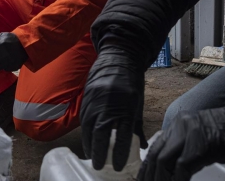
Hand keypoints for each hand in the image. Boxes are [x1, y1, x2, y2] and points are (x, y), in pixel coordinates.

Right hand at [81, 47, 146, 171]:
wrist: (119, 57)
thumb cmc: (132, 82)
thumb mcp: (138, 104)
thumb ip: (137, 126)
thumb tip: (140, 147)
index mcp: (126, 106)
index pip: (122, 136)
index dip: (120, 153)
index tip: (118, 166)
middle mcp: (109, 105)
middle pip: (101, 134)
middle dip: (100, 153)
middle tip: (99, 166)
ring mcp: (95, 101)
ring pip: (89, 128)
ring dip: (89, 145)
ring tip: (92, 157)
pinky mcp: (87, 98)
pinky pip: (83, 120)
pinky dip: (85, 133)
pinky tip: (87, 142)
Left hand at [138, 104, 224, 180]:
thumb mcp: (205, 137)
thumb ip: (186, 147)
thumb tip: (173, 169)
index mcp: (180, 123)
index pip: (156, 147)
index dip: (148, 167)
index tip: (144, 180)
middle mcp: (182, 125)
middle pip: (156, 154)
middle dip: (150, 175)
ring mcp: (191, 134)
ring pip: (164, 161)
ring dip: (161, 180)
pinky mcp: (201, 146)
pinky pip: (181, 168)